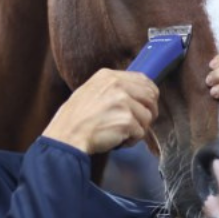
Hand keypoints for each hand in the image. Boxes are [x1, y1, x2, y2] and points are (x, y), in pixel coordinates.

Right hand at [43, 69, 158, 154]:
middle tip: (139, 123)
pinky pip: (140, 133)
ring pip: (147, 117)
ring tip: (121, 133)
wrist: (67, 135)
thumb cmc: (76, 119)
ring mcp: (123, 102)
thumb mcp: (90, 91)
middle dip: (149, 112)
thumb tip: (135, 93)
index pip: (143, 79)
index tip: (148, 104)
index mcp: (108, 76)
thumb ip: (112, 88)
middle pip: (150, 97)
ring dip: (138, 129)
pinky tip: (117, 140)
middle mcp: (117, 85)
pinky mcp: (126, 120)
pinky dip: (131, 140)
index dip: (150, 94)